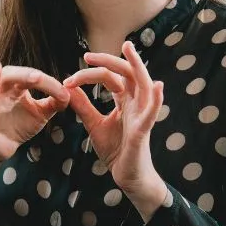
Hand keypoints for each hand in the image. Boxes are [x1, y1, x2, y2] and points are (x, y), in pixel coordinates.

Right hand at [0, 63, 69, 162]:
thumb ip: (55, 102)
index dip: (48, 84)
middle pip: (10, 76)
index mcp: (17, 87)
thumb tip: (70, 93)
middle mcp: (1, 92)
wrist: (5, 148)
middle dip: (24, 75)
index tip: (64, 94)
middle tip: (38, 77)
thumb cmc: (21, 124)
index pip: (32, 78)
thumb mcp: (42, 113)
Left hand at [63, 41, 167, 216]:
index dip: (90, 74)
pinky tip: (157, 86)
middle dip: (109, 61)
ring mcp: (142, 115)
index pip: (110, 78)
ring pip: (144, 85)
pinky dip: (156, 100)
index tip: (68, 79)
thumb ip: (83, 106)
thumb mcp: (94, 124)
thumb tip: (68, 87)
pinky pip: (152, 114)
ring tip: (130, 50)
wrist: (127, 176)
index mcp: (124, 101)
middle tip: (88, 56)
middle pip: (126, 74)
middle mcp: (135, 104)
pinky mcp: (143, 131)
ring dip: (137, 66)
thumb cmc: (116, 149)